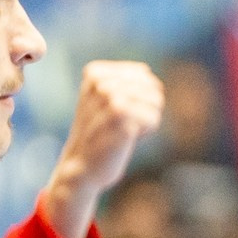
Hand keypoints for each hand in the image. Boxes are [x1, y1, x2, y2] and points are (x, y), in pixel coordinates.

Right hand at [41, 61, 164, 237]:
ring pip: (156, 101)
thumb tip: (144, 70)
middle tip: (122, 125)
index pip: (143, 74)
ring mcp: (110, 99)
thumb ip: (124, 81)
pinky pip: (153, 118)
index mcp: (94, 73)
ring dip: (146, 120)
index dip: (139, 96)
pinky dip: (145, 132)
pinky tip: (126, 139)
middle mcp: (101, 82)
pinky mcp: (120, 119)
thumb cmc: (98, 133)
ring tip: (124, 130)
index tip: (116, 112)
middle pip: (152, 86)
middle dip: (146, 108)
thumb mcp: (105, 101)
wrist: (81, 167)